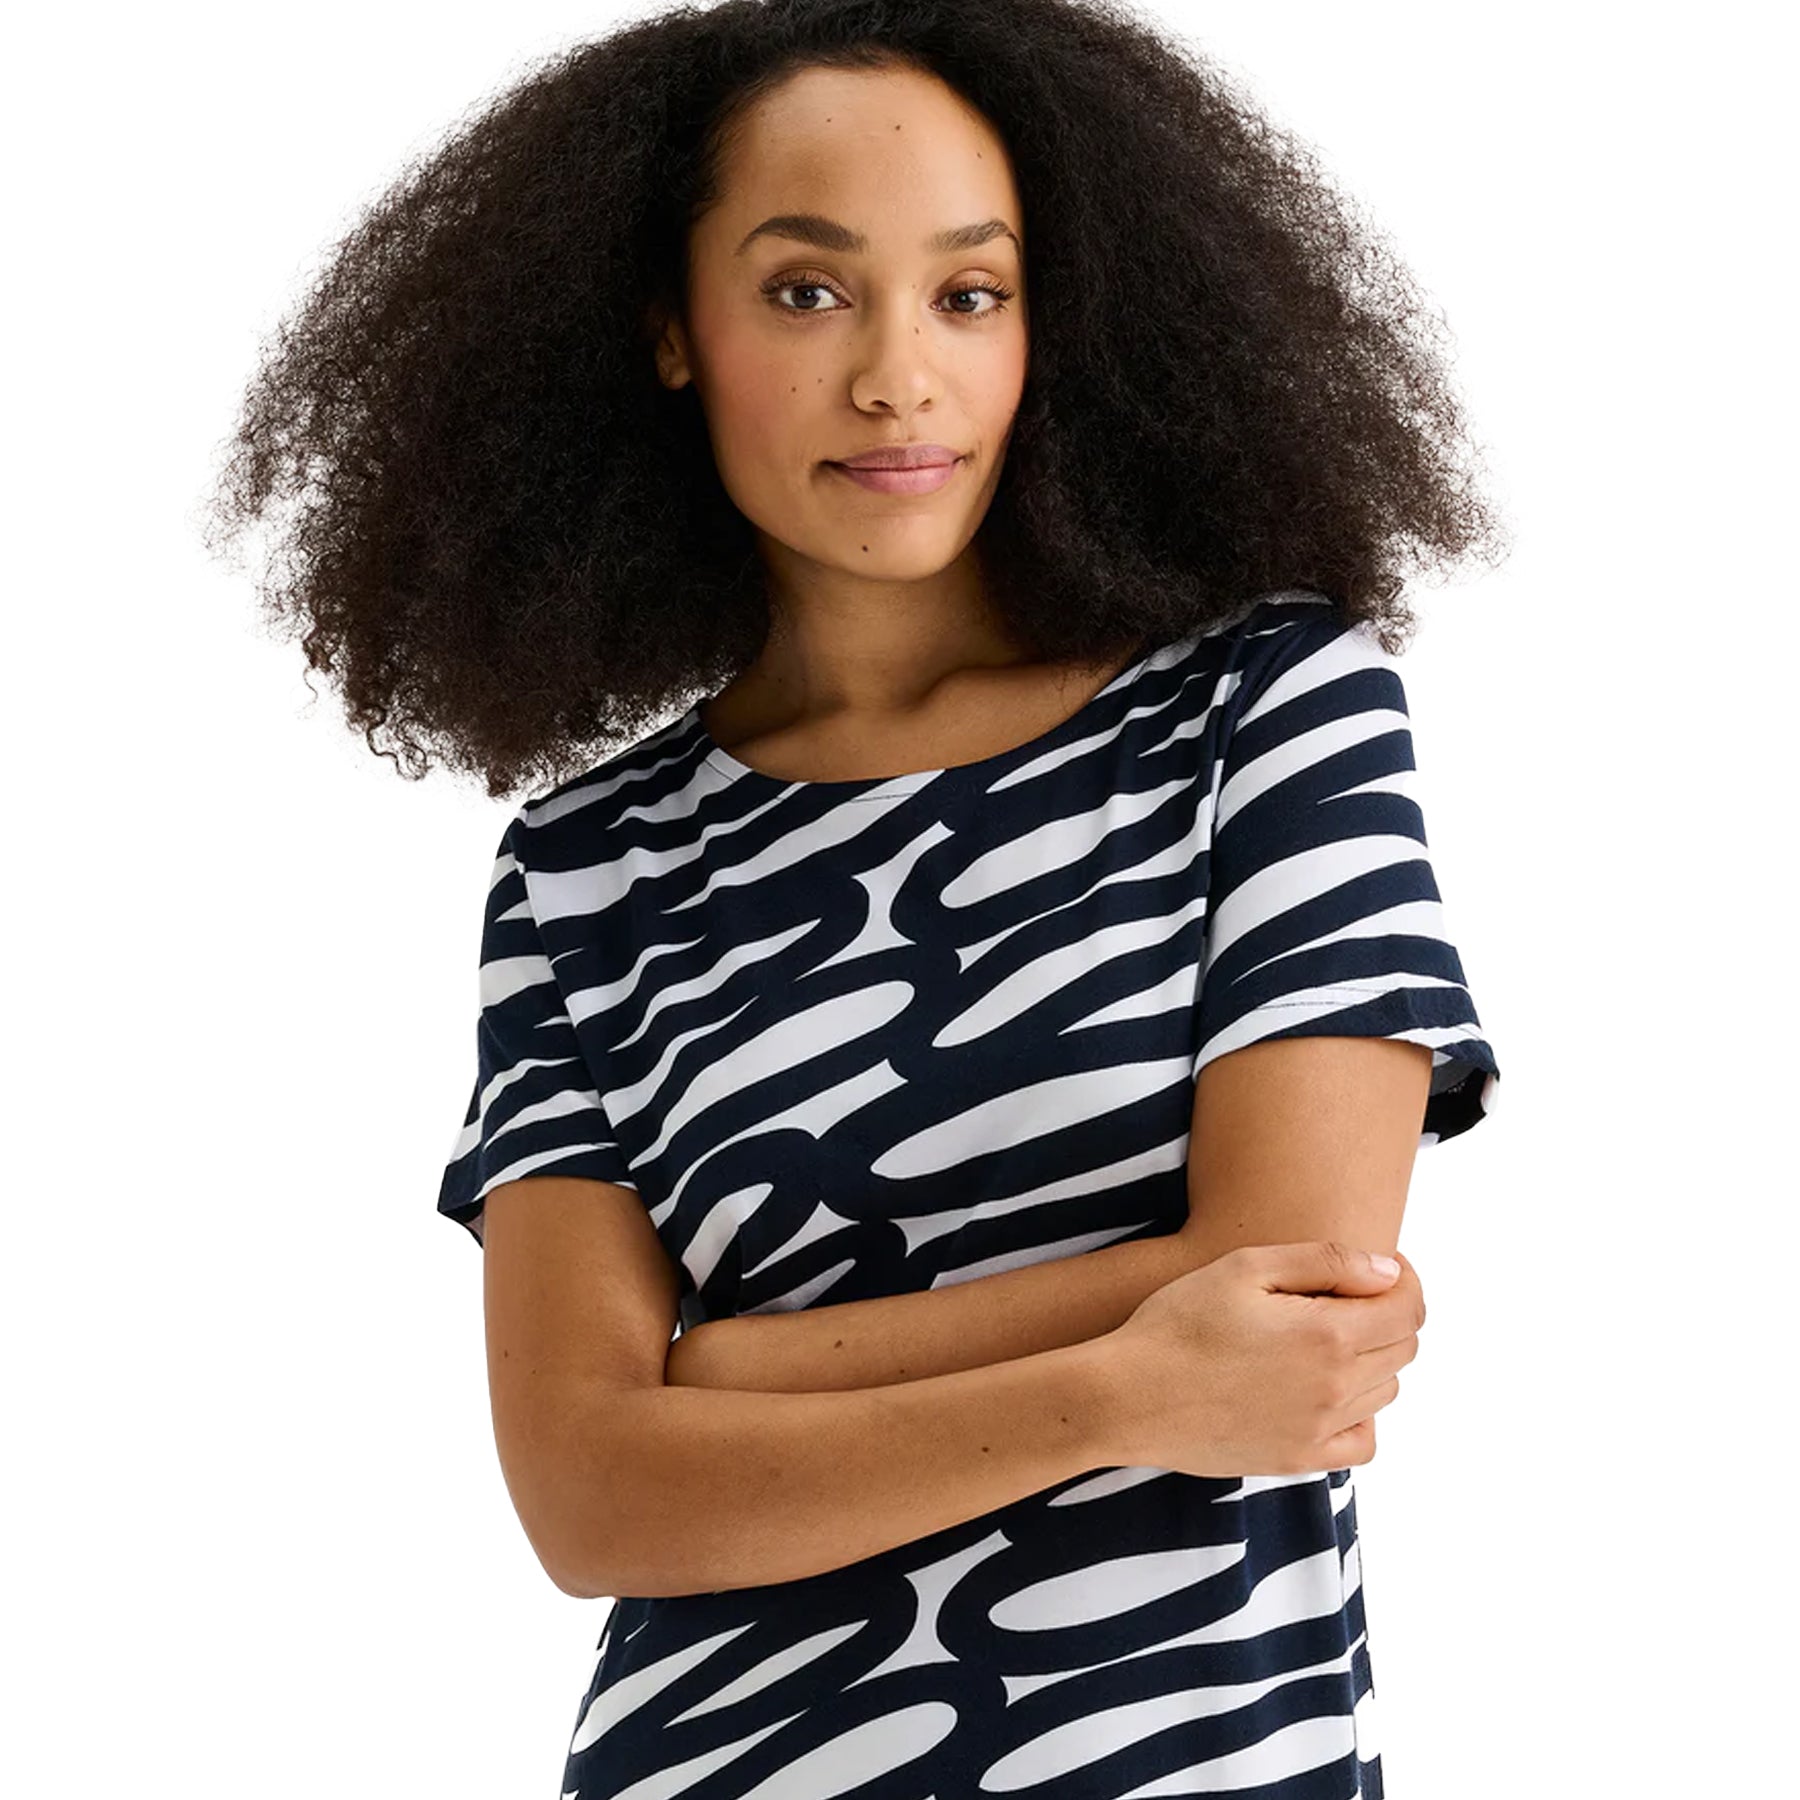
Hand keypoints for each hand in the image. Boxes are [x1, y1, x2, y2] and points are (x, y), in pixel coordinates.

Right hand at [1098, 1239, 1424, 1476]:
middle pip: (1403, 1348)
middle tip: (1348, 1295)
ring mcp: (1319, 1430)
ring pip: (1385, 1391)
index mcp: (1327, 1334)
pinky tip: (1326, 1392)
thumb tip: (1388, 1271)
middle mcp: (1335, 1387)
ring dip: (1373, 1358)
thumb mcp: (1245, 1267)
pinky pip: (1362, 1442)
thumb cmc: (1178, 1323)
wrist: (1128, 1397)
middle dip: (1389, 1313)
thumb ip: (1326, 1262)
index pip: (1408, 1308)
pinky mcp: (1298, 1460)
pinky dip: (1360, 1414)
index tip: (1383, 1268)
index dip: (1404, 1279)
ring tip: (1326, 1337)